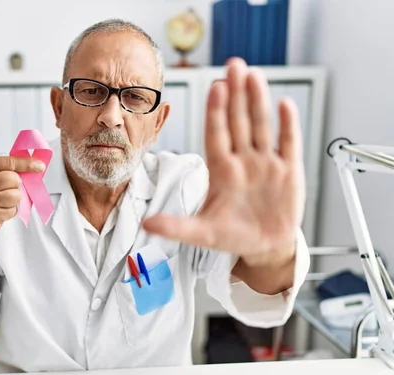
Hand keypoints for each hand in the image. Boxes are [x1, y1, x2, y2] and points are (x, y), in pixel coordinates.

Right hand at [0, 156, 45, 240]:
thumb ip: (7, 170)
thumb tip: (35, 165)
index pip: (9, 162)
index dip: (26, 163)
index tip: (39, 165)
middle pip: (15, 179)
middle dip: (15, 186)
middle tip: (3, 191)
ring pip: (16, 195)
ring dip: (13, 200)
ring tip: (1, 202)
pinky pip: (13, 210)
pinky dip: (10, 211)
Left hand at [143, 58, 304, 261]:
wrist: (264, 246)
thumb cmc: (231, 236)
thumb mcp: (202, 233)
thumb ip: (176, 227)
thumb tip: (148, 225)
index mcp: (220, 170)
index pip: (216, 134)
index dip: (216, 112)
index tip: (214, 87)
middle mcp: (242, 161)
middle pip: (238, 122)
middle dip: (236, 94)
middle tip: (233, 65)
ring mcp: (265, 163)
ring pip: (261, 126)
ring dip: (259, 101)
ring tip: (254, 76)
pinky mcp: (288, 171)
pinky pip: (288, 144)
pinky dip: (288, 125)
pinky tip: (285, 104)